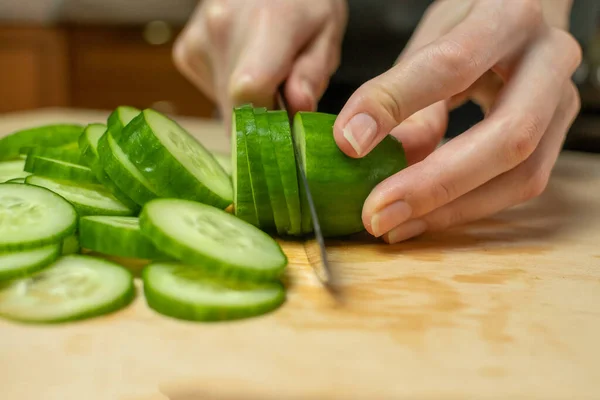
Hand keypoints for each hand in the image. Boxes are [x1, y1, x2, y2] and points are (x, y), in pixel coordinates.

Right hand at [173, 0, 346, 123]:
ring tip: (266, 67)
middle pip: (237, 107)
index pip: (250, 94)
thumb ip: (312, 74)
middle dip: (264, 113)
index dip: (268, 121)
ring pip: (224, 104)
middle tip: (284, 90)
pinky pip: (213, 91)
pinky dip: (231, 89)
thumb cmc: (303, 3)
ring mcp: (198, 41)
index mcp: (265, 24)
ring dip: (248, 101)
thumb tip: (297, 109)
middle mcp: (221, 30)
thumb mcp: (326, 32)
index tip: (286, 124)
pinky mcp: (186, 52)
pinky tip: (245, 63)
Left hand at [332, 0, 581, 242]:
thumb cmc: (470, 25)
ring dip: (451, 210)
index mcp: (510, 15)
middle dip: (436, 184)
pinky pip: (518, 185)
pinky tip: (423, 218)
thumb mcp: (430, 40)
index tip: (350, 143)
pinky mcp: (559, 136)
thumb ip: (406, 92)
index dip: (396, 106)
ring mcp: (564, 101)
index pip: (451, 65)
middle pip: (509, 136)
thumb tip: (374, 154)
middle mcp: (550, 58)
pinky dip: (466, 208)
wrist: (521, 24)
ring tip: (395, 224)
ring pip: (521, 175)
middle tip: (378, 213)